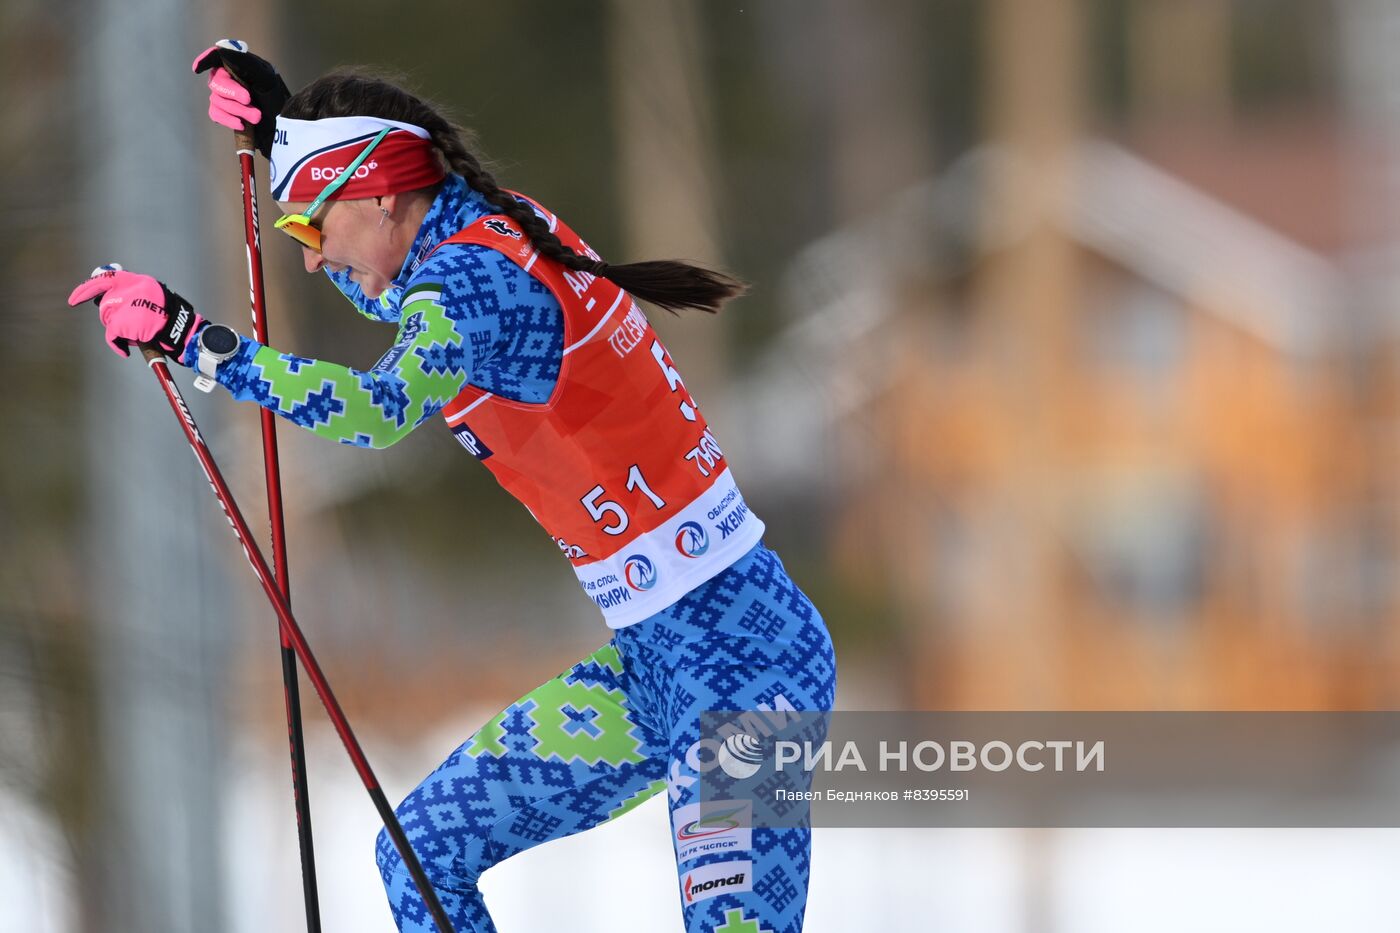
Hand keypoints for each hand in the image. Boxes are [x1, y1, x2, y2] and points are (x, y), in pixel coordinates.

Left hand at [67, 264, 203, 357]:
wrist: (180, 330)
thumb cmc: (170, 317)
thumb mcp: (153, 296)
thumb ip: (134, 293)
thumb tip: (109, 297)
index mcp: (137, 281)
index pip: (106, 279)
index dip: (87, 289)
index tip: (75, 299)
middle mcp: (129, 290)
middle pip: (106, 304)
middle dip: (112, 317)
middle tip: (130, 325)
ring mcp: (124, 306)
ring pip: (108, 319)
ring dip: (118, 329)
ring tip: (137, 333)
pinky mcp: (122, 322)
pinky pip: (111, 335)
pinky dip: (117, 344)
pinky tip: (125, 350)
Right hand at [192, 39, 289, 156]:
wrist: (283, 126)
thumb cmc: (276, 97)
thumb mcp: (265, 76)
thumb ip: (244, 61)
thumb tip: (221, 47)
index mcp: (238, 65)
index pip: (216, 56)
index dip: (205, 60)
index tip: (197, 68)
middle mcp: (228, 78)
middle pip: (216, 81)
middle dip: (233, 93)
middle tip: (249, 100)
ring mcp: (225, 96)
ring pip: (216, 100)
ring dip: (238, 109)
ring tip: (257, 116)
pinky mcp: (225, 113)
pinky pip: (216, 114)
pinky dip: (228, 120)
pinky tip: (242, 124)